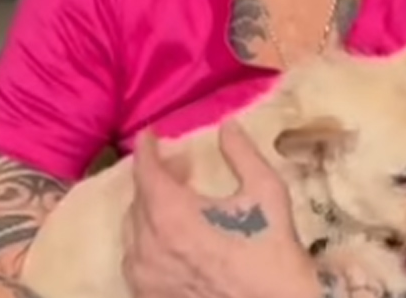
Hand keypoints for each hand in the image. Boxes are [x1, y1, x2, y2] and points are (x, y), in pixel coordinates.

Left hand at [122, 121, 318, 297]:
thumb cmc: (272, 252)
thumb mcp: (266, 192)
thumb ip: (242, 153)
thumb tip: (227, 126)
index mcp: (171, 214)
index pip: (145, 171)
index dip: (146, 149)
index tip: (151, 135)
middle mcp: (148, 245)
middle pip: (138, 199)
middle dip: (157, 178)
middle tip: (183, 169)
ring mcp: (145, 277)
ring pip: (134, 232)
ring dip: (150, 210)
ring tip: (177, 205)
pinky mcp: (150, 296)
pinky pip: (135, 262)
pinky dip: (147, 242)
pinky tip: (171, 240)